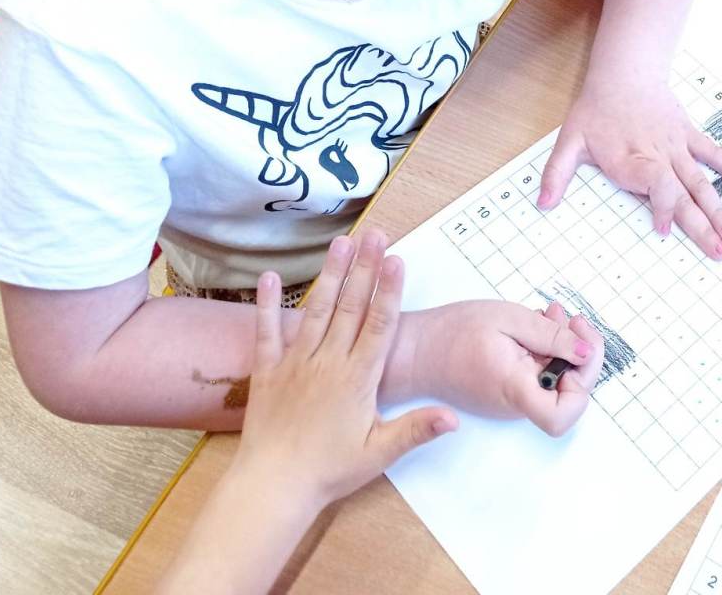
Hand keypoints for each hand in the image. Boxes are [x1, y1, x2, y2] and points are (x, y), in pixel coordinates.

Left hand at [235, 230, 457, 515]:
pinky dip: (268, 304)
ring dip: (330, 274)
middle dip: (364, 268)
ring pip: (316, 310)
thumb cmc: (329, 471)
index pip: (379, 325)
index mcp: (358, 378)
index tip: (397, 260)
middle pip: (350, 306)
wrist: (273, 485)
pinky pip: (267, 331)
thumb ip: (417, 429)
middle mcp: (327, 362)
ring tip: (341, 243)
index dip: (389, 290)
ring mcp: (296, 363)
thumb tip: (454, 417)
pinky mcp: (268, 371)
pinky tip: (271, 277)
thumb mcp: (380, 453)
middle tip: (375, 235)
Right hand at [407, 299, 605, 436]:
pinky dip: (546, 349)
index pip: (563, 415)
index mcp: (516, 389)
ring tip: (550, 313)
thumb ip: (551, 336)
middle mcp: (517, 404)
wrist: (415, 350)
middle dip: (579, 351)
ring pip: (558, 380)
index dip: (583, 382)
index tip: (577, 347)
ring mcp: (514, 401)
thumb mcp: (508, 319)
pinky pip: (540, 375)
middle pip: (570, 393)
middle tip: (568, 317)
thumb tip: (586, 352)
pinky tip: (538, 325)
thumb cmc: (452, 334)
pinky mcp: (510, 391)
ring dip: (563, 345)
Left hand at [540, 75, 721, 257]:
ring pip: (701, 182)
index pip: (657, 189)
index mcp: (632, 162)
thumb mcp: (569, 140)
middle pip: (685, 195)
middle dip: (702, 227)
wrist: (624, 71)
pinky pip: (711, 153)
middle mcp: (659, 157)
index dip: (663, 210)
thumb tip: (543, 204)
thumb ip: (556, 174)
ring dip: (717, 209)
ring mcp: (676, 147)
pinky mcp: (686, 135)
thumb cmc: (596, 109)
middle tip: (718, 254)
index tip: (663, 230)